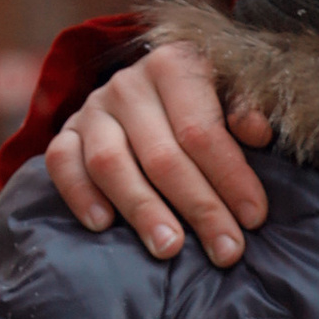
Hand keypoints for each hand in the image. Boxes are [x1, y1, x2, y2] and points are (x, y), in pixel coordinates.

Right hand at [46, 44, 271, 263]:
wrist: (150, 91)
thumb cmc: (204, 104)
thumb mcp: (232, 95)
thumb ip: (245, 109)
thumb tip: (256, 132)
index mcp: (174, 67)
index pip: (202, 130)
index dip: (231, 177)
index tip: (254, 218)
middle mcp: (128, 85)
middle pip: (162, 155)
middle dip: (199, 208)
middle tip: (226, 251)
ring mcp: (92, 109)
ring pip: (111, 163)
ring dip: (142, 210)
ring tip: (170, 249)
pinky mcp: (66, 132)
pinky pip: (62, 162)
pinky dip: (79, 194)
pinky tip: (102, 225)